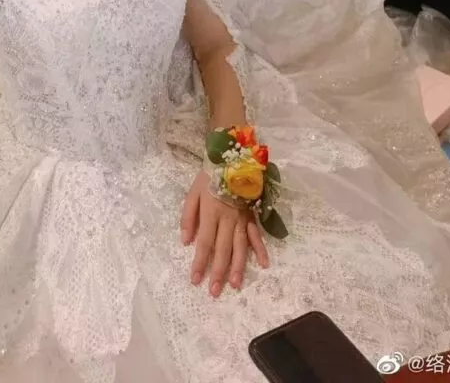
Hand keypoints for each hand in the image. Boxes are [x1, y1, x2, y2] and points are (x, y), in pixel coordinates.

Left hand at [181, 170, 268, 296]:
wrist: (232, 157)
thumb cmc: (209, 176)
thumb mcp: (192, 192)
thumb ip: (188, 217)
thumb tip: (185, 241)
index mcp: (210, 212)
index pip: (204, 243)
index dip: (200, 262)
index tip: (196, 280)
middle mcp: (228, 218)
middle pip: (223, 249)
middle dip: (218, 272)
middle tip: (214, 292)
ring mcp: (242, 218)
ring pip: (241, 246)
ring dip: (238, 267)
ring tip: (235, 285)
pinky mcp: (252, 215)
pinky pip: (257, 234)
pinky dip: (261, 249)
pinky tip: (264, 264)